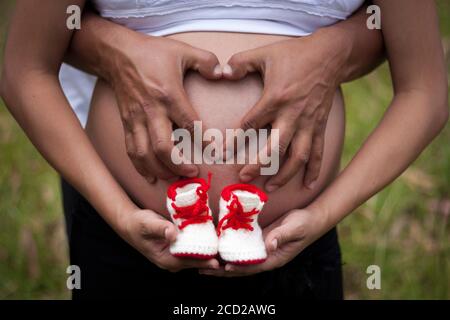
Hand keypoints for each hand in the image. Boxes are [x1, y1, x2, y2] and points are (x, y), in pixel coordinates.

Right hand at [105, 33, 221, 182]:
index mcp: (169, 95)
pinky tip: (151, 177)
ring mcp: (136, 120)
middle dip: (178, 166)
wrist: (118, 54)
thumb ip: (206, 62)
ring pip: (144, 155)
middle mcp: (151, 111)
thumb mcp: (183, 50)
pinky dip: (140, 167)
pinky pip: (131, 150)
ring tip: (175, 178)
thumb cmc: (153, 53)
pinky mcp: (127, 124)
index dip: (202, 141)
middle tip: (193, 173)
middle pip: (162, 147)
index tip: (214, 152)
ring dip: (160, 171)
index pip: (188, 124)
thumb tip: (224, 74)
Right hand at [118, 208, 218, 271]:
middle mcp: (172, 261)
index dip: (202, 261)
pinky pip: (193, 249)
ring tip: (226, 249)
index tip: (217, 261)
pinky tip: (215, 240)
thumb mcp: (148, 224)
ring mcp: (175, 255)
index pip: (188, 262)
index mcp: (166, 259)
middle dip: (211, 259)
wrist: (130, 223)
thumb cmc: (139, 224)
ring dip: (209, 252)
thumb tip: (173, 234)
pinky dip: (203, 246)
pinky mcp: (178, 248)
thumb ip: (161, 228)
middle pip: (195, 262)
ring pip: (195, 256)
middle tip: (228, 255)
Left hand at [199, 206, 330, 276]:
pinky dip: (230, 250)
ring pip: (239, 259)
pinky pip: (242, 249)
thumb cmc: (305, 224)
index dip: (238, 267)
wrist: (311, 218)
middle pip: (242, 267)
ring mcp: (262, 251)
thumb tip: (268, 245)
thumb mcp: (294, 228)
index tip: (223, 267)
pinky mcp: (259, 241)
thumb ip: (281, 236)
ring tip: (204, 262)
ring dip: (222, 261)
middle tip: (203, 268)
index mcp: (274, 258)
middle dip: (222, 269)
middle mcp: (266, 257)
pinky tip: (218, 246)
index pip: (253, 266)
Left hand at [223, 30, 349, 190]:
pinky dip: (314, 170)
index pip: (250, 124)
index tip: (221, 154)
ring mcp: (308, 123)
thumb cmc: (294, 55)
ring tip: (271, 188)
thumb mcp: (264, 53)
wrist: (329, 55)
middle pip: (276, 148)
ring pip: (298, 156)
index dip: (235, 140)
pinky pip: (318, 152)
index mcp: (275, 99)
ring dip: (286, 175)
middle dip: (260, 165)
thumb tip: (221, 73)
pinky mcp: (320, 126)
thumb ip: (240, 63)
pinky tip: (308, 185)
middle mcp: (292, 115)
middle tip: (244, 178)